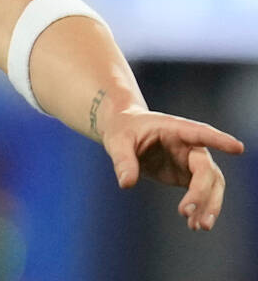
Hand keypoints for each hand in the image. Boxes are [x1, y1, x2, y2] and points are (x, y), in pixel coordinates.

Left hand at [100, 109, 244, 230]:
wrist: (124, 131)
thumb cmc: (122, 130)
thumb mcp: (116, 141)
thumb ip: (123, 160)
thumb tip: (126, 183)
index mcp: (176, 129)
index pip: (201, 133)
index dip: (219, 140)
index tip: (238, 148)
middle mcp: (189, 146)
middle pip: (206, 169)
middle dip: (202, 192)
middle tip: (185, 212)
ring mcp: (191, 162)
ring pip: (212, 184)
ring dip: (209, 205)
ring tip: (199, 226)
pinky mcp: (187, 176)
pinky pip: (202, 194)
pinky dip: (200, 209)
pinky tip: (194, 224)